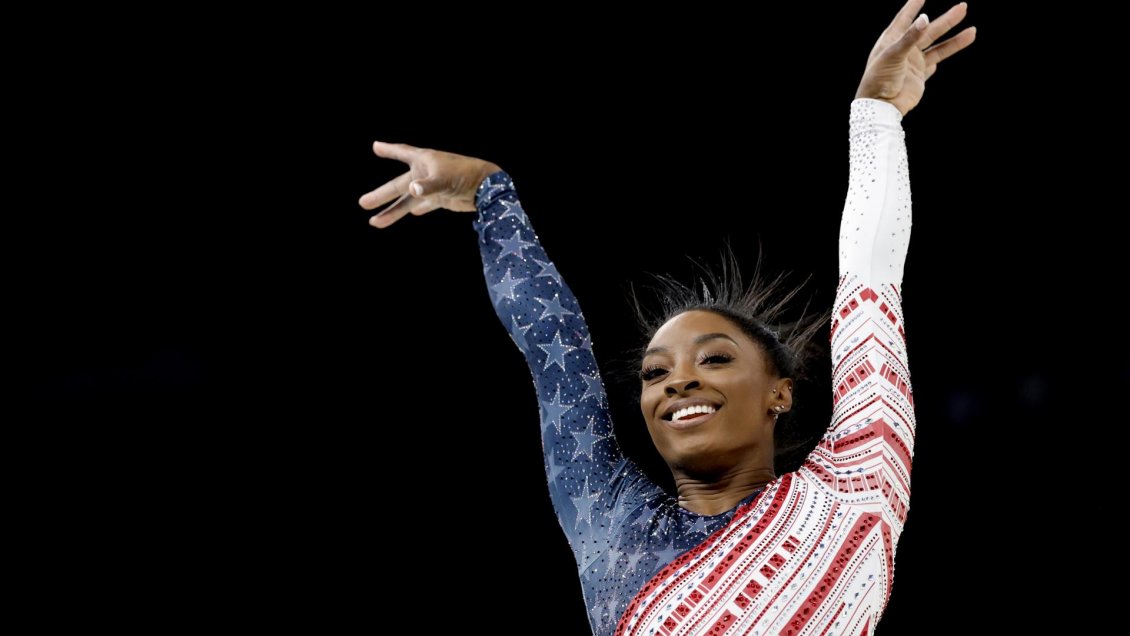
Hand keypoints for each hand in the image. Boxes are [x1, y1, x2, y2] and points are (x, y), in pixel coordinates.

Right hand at [358, 141, 501, 228]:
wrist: (487, 188)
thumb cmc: (464, 175)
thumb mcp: (444, 179)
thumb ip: (427, 186)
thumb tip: (412, 190)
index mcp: (423, 161)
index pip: (402, 152)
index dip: (389, 149)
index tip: (376, 146)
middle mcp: (425, 173)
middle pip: (398, 185)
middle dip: (381, 195)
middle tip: (363, 203)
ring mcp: (432, 187)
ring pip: (407, 201)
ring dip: (393, 212)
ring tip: (375, 222)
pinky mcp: (441, 199)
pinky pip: (425, 204)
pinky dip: (419, 208)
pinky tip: (413, 212)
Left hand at [855, 0, 976, 115]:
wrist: (881, 107)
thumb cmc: (879, 79)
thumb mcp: (892, 55)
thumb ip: (909, 38)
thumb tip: (925, 18)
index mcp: (891, 40)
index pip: (904, 18)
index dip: (914, 5)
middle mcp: (903, 49)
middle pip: (928, 30)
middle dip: (946, 20)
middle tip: (963, 7)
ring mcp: (913, 62)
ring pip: (938, 46)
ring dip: (954, 39)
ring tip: (972, 30)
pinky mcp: (920, 75)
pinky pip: (936, 61)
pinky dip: (948, 52)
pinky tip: (958, 43)